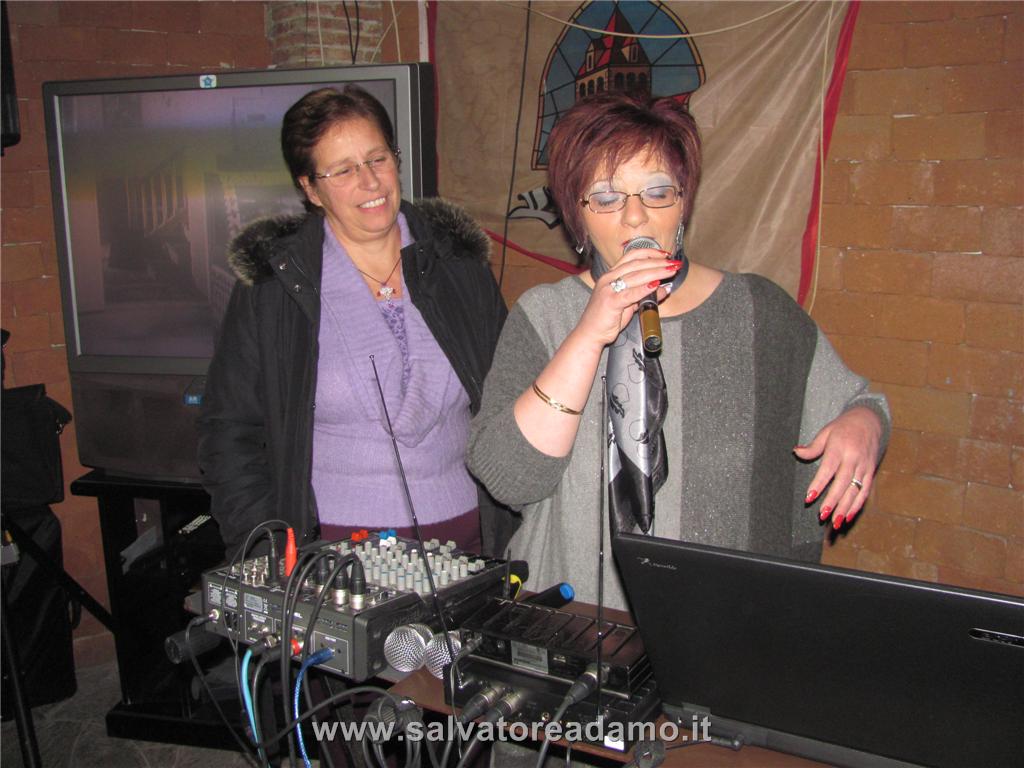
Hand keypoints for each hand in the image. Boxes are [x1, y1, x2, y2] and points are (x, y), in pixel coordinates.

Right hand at [574, 248, 680, 350]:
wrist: (590, 334)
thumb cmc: (606, 319)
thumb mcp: (628, 304)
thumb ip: (643, 295)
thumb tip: (662, 288)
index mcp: (610, 275)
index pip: (631, 256)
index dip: (650, 253)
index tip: (665, 254)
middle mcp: (608, 279)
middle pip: (637, 264)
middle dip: (658, 262)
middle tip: (674, 263)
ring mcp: (608, 289)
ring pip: (636, 276)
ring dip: (656, 272)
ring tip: (671, 271)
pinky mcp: (610, 302)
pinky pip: (630, 293)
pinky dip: (644, 289)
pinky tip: (656, 285)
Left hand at [794, 406, 882, 529]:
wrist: (869, 420)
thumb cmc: (843, 427)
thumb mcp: (826, 432)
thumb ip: (813, 446)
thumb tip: (796, 451)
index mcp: (840, 447)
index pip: (828, 469)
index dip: (819, 484)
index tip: (809, 498)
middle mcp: (854, 458)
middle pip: (843, 483)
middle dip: (833, 501)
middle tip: (822, 515)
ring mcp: (864, 466)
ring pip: (855, 490)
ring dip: (845, 507)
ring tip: (835, 521)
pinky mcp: (871, 471)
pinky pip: (865, 491)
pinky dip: (858, 505)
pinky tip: (848, 516)